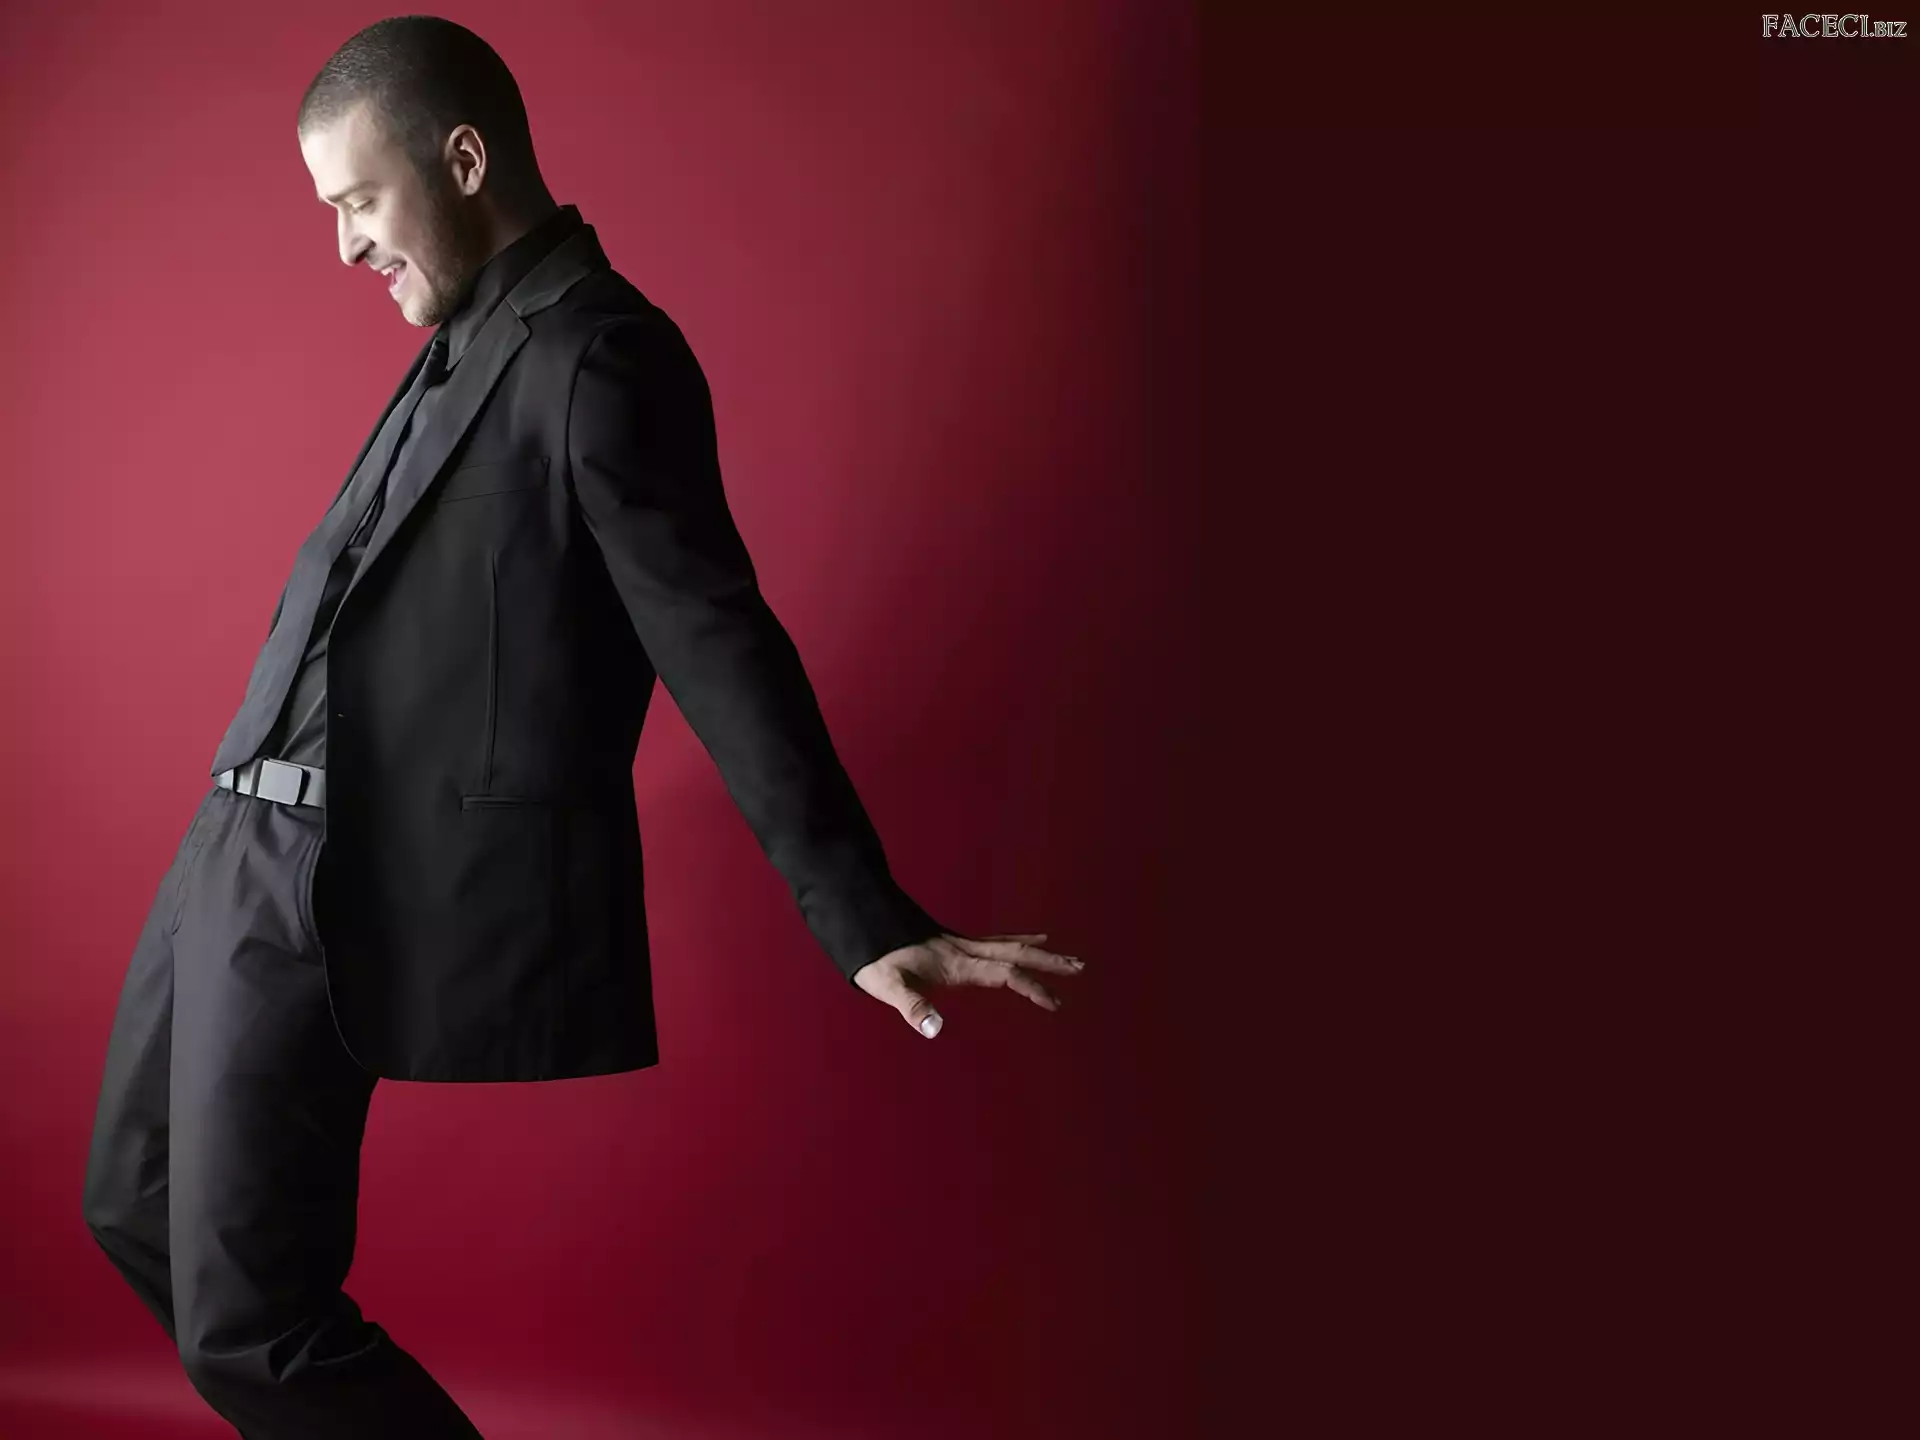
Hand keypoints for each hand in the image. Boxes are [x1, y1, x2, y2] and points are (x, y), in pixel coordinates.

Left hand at [853, 931, 1084, 1037]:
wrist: (861, 920)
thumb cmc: (874, 958)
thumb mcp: (889, 986)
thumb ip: (913, 1006)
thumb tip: (937, 1029)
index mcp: (958, 963)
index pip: (1004, 974)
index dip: (1031, 986)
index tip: (1055, 1001)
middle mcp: (963, 950)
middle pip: (1015, 954)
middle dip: (1048, 964)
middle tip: (1080, 966)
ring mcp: (958, 945)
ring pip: (1007, 946)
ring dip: (1035, 953)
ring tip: (1062, 955)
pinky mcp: (950, 944)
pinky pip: (992, 943)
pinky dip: (1012, 943)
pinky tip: (1018, 944)